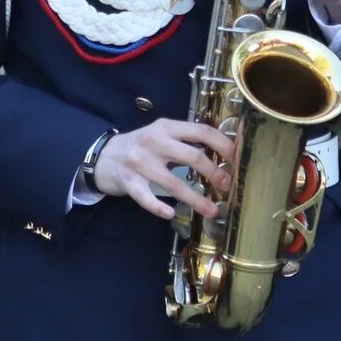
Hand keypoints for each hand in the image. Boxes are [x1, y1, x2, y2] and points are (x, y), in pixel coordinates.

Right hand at [93, 118, 237, 221]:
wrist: (104, 156)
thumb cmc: (140, 146)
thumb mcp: (161, 134)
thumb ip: (185, 140)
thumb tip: (221, 153)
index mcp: (166, 127)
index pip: (201, 131)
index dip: (222, 144)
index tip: (236, 157)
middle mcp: (154, 142)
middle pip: (192, 156)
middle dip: (214, 172)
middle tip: (227, 185)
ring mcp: (140, 162)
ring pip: (173, 183)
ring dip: (196, 199)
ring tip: (211, 210)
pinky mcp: (129, 181)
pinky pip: (145, 197)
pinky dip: (158, 207)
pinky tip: (170, 214)